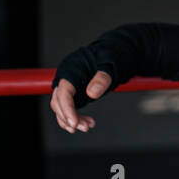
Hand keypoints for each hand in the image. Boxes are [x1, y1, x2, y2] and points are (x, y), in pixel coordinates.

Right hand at [47, 22, 178, 135]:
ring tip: (88, 126)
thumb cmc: (113, 54)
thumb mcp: (110, 63)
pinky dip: (77, 117)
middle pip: (58, 102)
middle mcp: (67, 77)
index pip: (63, 92)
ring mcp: (72, 86)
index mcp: (72, 68)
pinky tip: (89, 123)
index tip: (74, 122)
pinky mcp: (78, 93)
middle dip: (68, 117)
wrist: (119, 50)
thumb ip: (102, 78)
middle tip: (85, 127)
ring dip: (73, 120)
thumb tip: (92, 93)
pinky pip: (71, 108)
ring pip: (63, 108)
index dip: (66, 109)